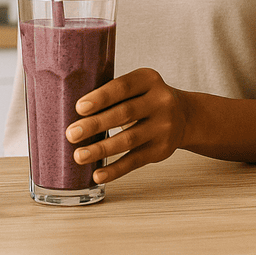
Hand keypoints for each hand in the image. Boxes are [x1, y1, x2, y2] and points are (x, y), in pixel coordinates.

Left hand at [65, 68, 189, 183]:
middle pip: (124, 114)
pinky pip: (135, 161)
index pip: (123, 87)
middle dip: (95, 125)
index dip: (101, 98)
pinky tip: (97, 174)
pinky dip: (115, 169)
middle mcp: (160, 102)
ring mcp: (164, 127)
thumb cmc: (146, 99)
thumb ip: (114, 93)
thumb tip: (73, 110)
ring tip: (79, 155)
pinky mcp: (161, 150)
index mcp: (149, 80)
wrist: (184, 116)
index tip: (79, 108)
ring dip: (101, 150)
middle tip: (71, 134)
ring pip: (128, 140)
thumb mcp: (138, 86)